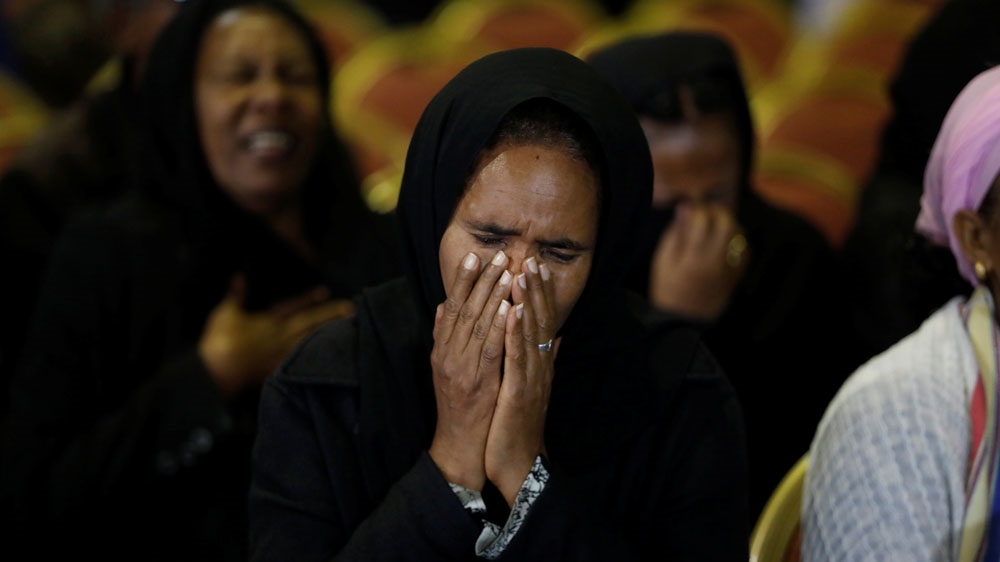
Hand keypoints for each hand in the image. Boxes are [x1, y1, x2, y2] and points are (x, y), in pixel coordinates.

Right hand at [199, 275, 354, 396]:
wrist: (215, 372)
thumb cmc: (218, 340)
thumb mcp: (225, 312)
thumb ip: (235, 295)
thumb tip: (239, 277)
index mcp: (268, 322)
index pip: (293, 307)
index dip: (309, 299)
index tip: (326, 291)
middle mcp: (279, 337)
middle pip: (309, 324)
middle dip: (330, 315)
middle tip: (351, 309)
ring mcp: (280, 355)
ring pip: (310, 343)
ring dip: (328, 336)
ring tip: (347, 331)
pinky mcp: (278, 372)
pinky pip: (302, 365)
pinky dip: (316, 361)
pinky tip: (330, 360)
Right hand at [428, 251, 512, 490]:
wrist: (459, 447)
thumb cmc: (459, 408)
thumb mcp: (446, 369)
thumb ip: (444, 338)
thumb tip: (442, 307)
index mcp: (442, 351)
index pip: (452, 308)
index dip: (464, 281)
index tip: (476, 256)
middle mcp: (448, 356)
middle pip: (465, 310)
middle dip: (482, 280)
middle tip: (498, 255)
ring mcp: (462, 369)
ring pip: (477, 324)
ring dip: (493, 296)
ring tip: (507, 272)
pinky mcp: (478, 383)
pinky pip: (489, 349)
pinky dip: (499, 326)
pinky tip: (510, 307)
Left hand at [485, 256, 558, 506]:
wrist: (518, 464)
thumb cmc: (518, 426)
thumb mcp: (530, 388)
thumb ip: (542, 360)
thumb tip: (555, 337)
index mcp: (540, 365)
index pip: (543, 322)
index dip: (541, 294)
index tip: (536, 266)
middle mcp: (540, 367)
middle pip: (541, 321)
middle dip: (536, 289)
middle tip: (532, 258)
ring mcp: (533, 378)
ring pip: (532, 334)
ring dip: (528, 302)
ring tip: (523, 274)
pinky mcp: (521, 391)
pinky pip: (519, 357)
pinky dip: (517, 332)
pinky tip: (514, 311)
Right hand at [648, 203, 748, 320]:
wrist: (681, 320)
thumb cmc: (667, 287)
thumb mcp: (663, 260)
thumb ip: (676, 233)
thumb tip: (685, 208)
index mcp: (693, 258)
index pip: (703, 220)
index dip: (697, 209)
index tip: (690, 209)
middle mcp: (715, 262)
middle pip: (727, 224)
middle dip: (717, 212)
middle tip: (707, 212)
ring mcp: (729, 270)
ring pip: (739, 235)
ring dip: (729, 224)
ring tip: (716, 224)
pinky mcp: (736, 276)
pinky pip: (745, 251)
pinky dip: (738, 240)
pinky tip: (726, 240)